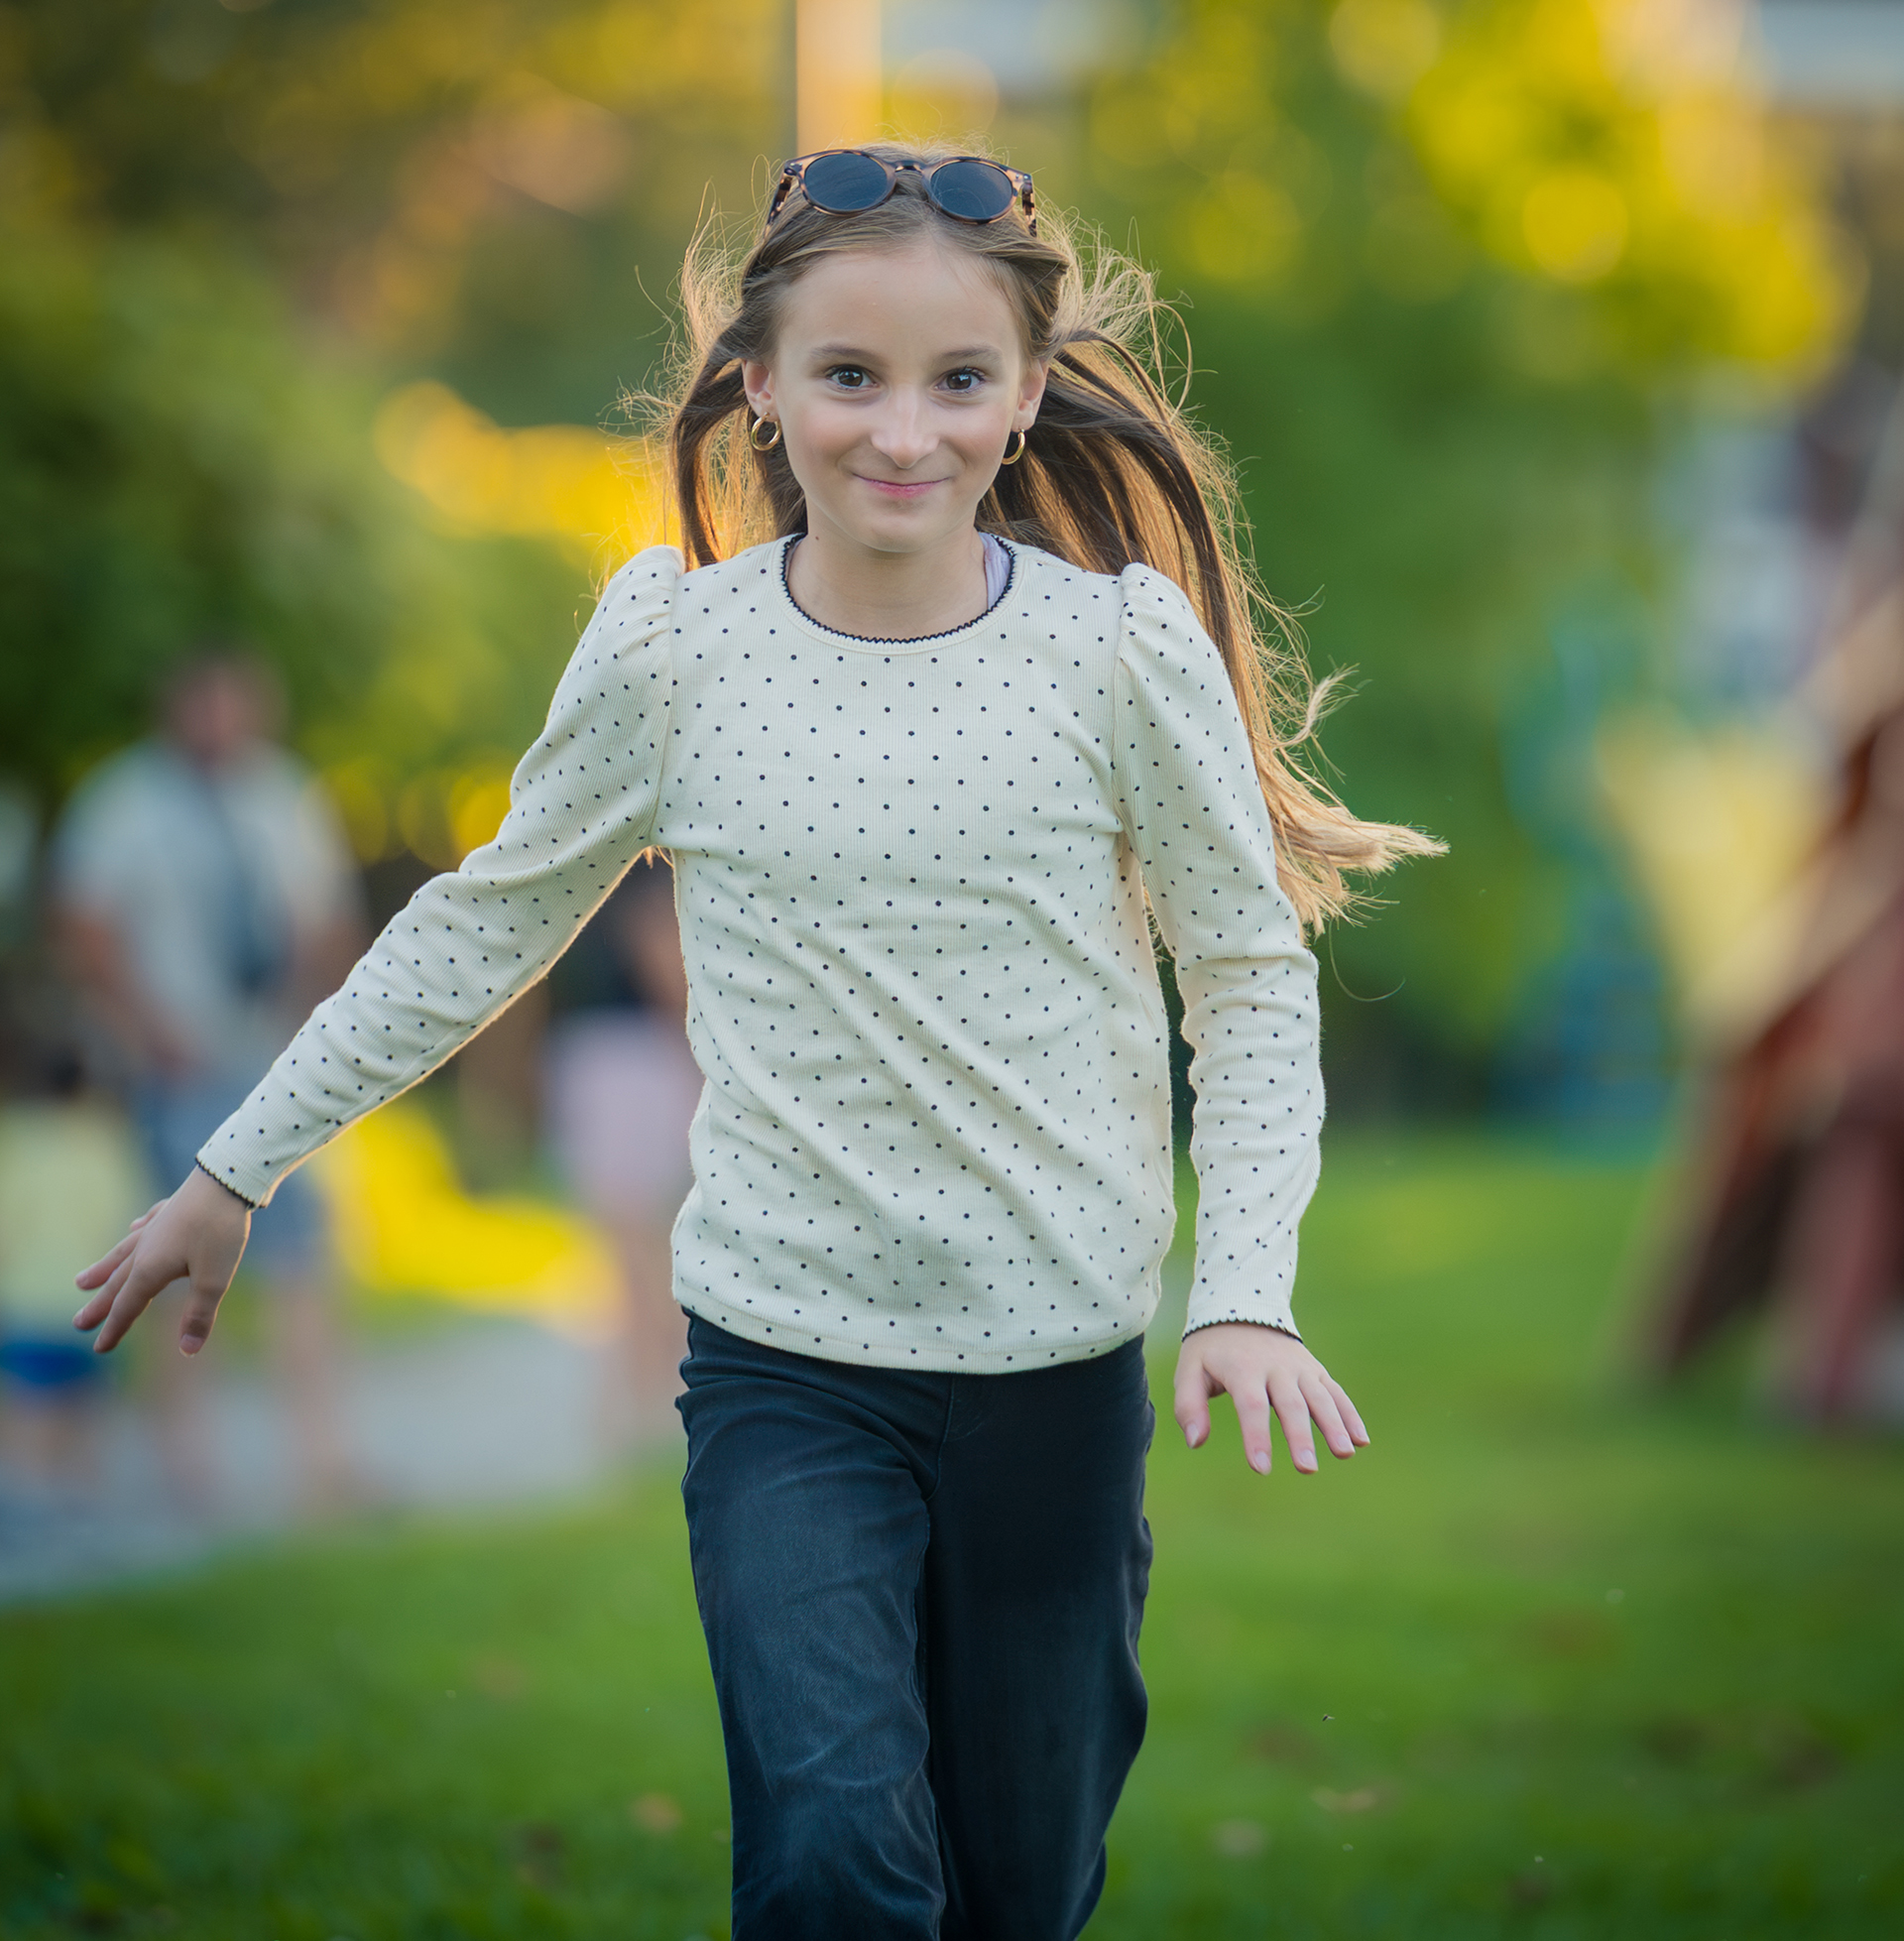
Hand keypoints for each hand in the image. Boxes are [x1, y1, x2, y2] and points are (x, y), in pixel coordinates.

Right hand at [73, 1166, 251, 1355]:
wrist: (227, 1179)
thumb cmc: (220, 1231)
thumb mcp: (215, 1279)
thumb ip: (199, 1315)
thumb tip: (188, 1351)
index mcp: (150, 1269)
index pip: (128, 1306)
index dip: (115, 1329)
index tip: (99, 1349)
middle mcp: (146, 1248)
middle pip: (117, 1282)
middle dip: (100, 1305)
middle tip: (78, 1322)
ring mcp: (157, 1226)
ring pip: (123, 1252)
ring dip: (104, 1268)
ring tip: (82, 1281)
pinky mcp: (172, 1209)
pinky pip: (146, 1224)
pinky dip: (136, 1231)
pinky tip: (133, 1228)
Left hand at [1173, 1321, 1368, 1475]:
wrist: (1241, 1307)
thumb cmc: (1211, 1350)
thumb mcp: (1189, 1370)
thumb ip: (1189, 1405)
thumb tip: (1196, 1442)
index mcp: (1243, 1369)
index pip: (1252, 1405)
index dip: (1257, 1436)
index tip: (1260, 1468)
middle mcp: (1275, 1367)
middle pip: (1291, 1403)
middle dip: (1300, 1436)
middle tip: (1307, 1468)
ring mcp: (1299, 1367)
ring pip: (1320, 1397)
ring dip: (1334, 1425)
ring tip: (1344, 1452)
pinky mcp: (1314, 1369)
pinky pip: (1335, 1391)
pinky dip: (1350, 1413)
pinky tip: (1362, 1439)